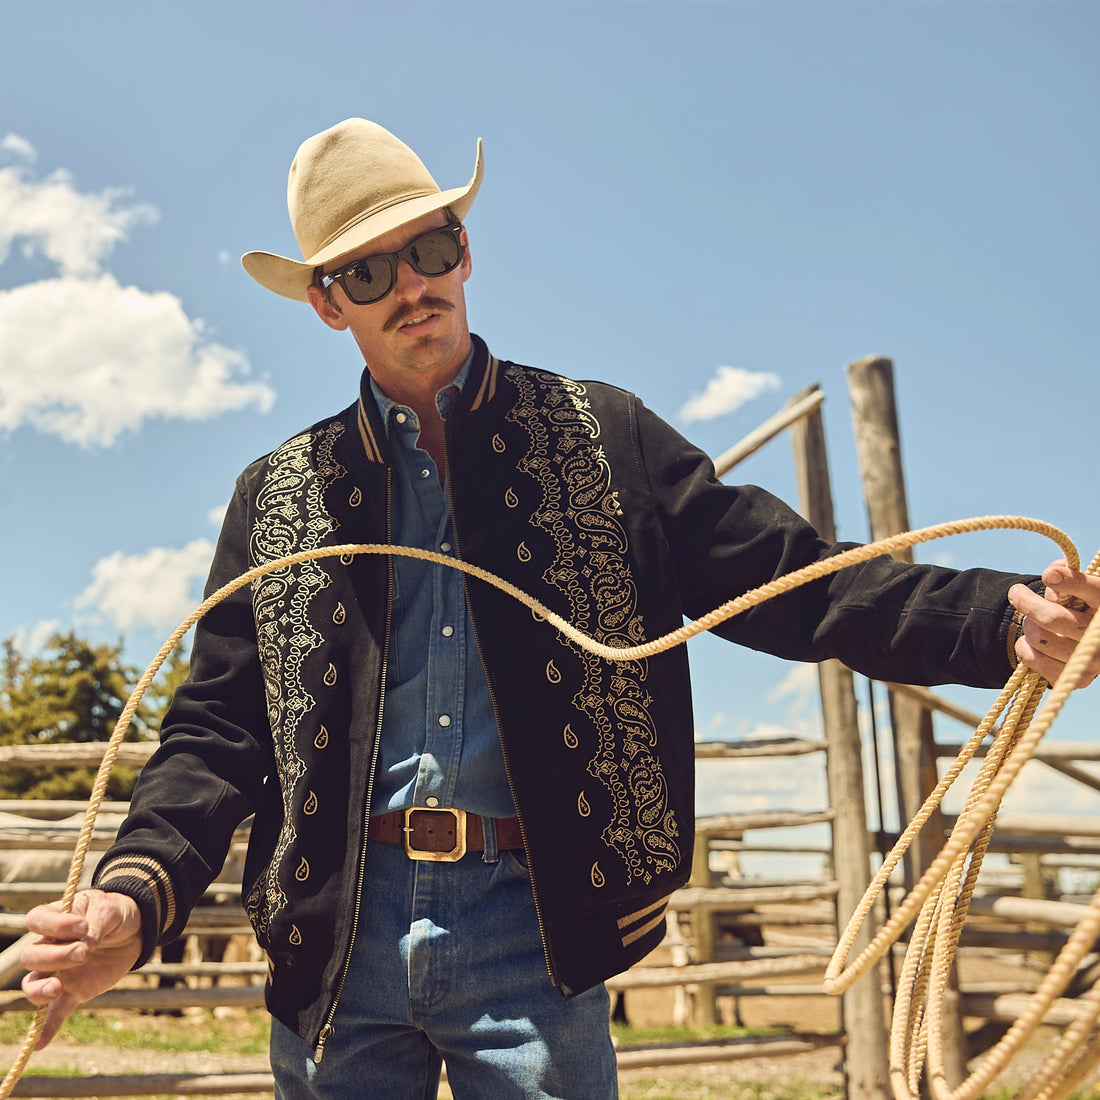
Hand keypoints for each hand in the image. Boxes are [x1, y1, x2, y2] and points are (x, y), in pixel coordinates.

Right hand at [21, 889, 142, 1047]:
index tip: (82, 926)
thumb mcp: (111, 909)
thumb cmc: (116, 913)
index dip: (53, 924)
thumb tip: (86, 943)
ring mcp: (58, 972)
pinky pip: (54, 1013)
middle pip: (31, 956)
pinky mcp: (72, 992)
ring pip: (33, 985)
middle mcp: (49, 946)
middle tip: (84, 953)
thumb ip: (97, 923)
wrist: (133, 930)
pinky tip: (40, 1044)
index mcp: (56, 918)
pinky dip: (46, 1028)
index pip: (36, 919)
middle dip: (54, 957)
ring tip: (58, 988)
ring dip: (40, 989)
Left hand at [1009, 560, 1099, 688]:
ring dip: (1028, 626)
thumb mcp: (1075, 586)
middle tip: (1016, 593)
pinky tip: (1031, 643)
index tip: (1048, 577)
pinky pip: (1035, 660)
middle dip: (1028, 604)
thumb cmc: (1076, 605)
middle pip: (1054, 619)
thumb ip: (1064, 575)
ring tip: (1032, 622)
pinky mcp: (1080, 679)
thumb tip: (1054, 575)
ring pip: (1039, 639)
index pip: (1090, 590)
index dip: (1068, 582)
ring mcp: (1095, 660)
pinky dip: (1025, 649)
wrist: (1084, 640)